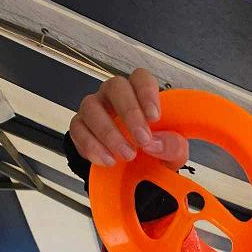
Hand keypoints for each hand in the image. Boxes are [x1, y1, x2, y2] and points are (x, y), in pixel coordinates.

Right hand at [70, 68, 187, 170]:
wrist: (131, 173)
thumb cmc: (151, 152)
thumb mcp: (172, 153)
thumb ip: (173, 146)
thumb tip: (157, 143)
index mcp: (138, 94)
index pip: (140, 78)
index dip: (146, 92)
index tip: (154, 116)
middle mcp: (113, 96)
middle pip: (115, 87)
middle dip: (130, 113)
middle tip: (142, 139)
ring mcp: (94, 109)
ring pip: (92, 107)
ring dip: (110, 133)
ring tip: (127, 154)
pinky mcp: (79, 127)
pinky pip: (78, 130)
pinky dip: (93, 146)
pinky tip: (108, 160)